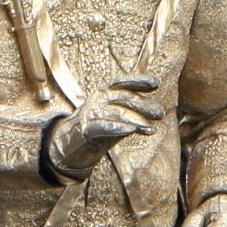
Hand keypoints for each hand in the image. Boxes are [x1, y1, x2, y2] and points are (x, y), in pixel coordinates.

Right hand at [44, 75, 163, 180]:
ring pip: (117, 112)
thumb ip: (133, 111)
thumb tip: (158, 109)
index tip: (155, 83)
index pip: (122, 82)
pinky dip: (117, 127)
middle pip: (124, 98)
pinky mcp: (85, 129)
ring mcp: (91, 114)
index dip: (138, 80)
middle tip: (160, 113)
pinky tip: (130, 130)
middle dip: (144, 105)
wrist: (67, 145)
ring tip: (150, 128)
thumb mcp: (116, 116)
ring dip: (136, 119)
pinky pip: (102, 126)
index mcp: (104, 93)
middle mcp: (98, 100)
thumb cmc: (97, 130)